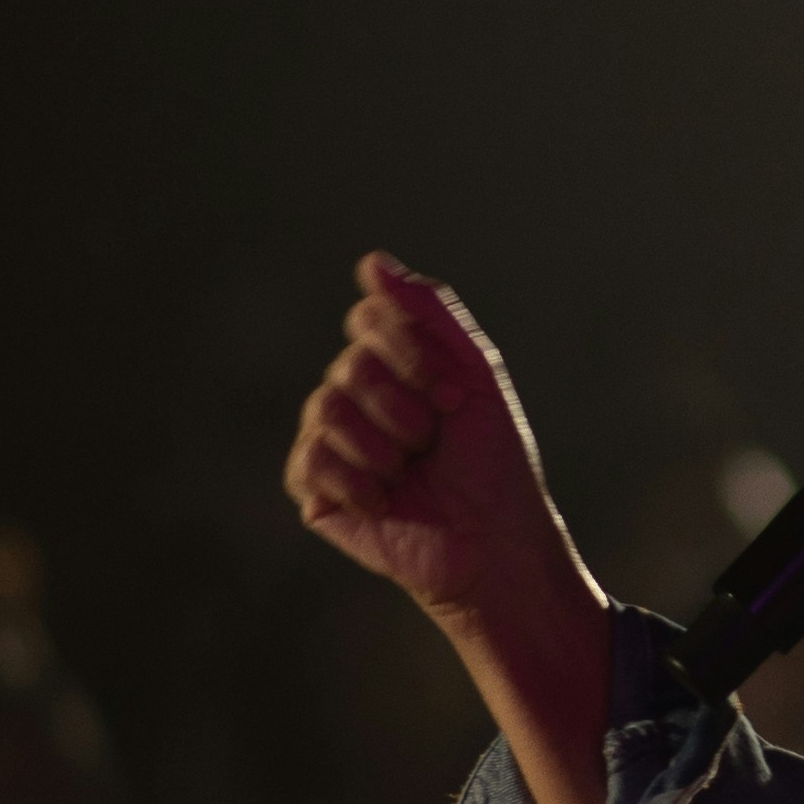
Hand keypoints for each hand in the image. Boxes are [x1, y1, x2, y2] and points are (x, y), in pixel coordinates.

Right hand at [285, 256, 596, 640]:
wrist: (492, 542)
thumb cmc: (491, 463)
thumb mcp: (475, 375)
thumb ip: (429, 312)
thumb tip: (371, 261)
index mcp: (390, 363)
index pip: (369, 319)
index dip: (414, 356)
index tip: (454, 396)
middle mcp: (352, 393)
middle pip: (352, 365)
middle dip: (407, 409)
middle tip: (434, 443)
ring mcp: (328, 439)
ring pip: (327, 408)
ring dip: (386, 448)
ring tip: (412, 475)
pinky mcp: (313, 488)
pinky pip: (312, 459)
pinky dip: (360, 482)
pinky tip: (386, 501)